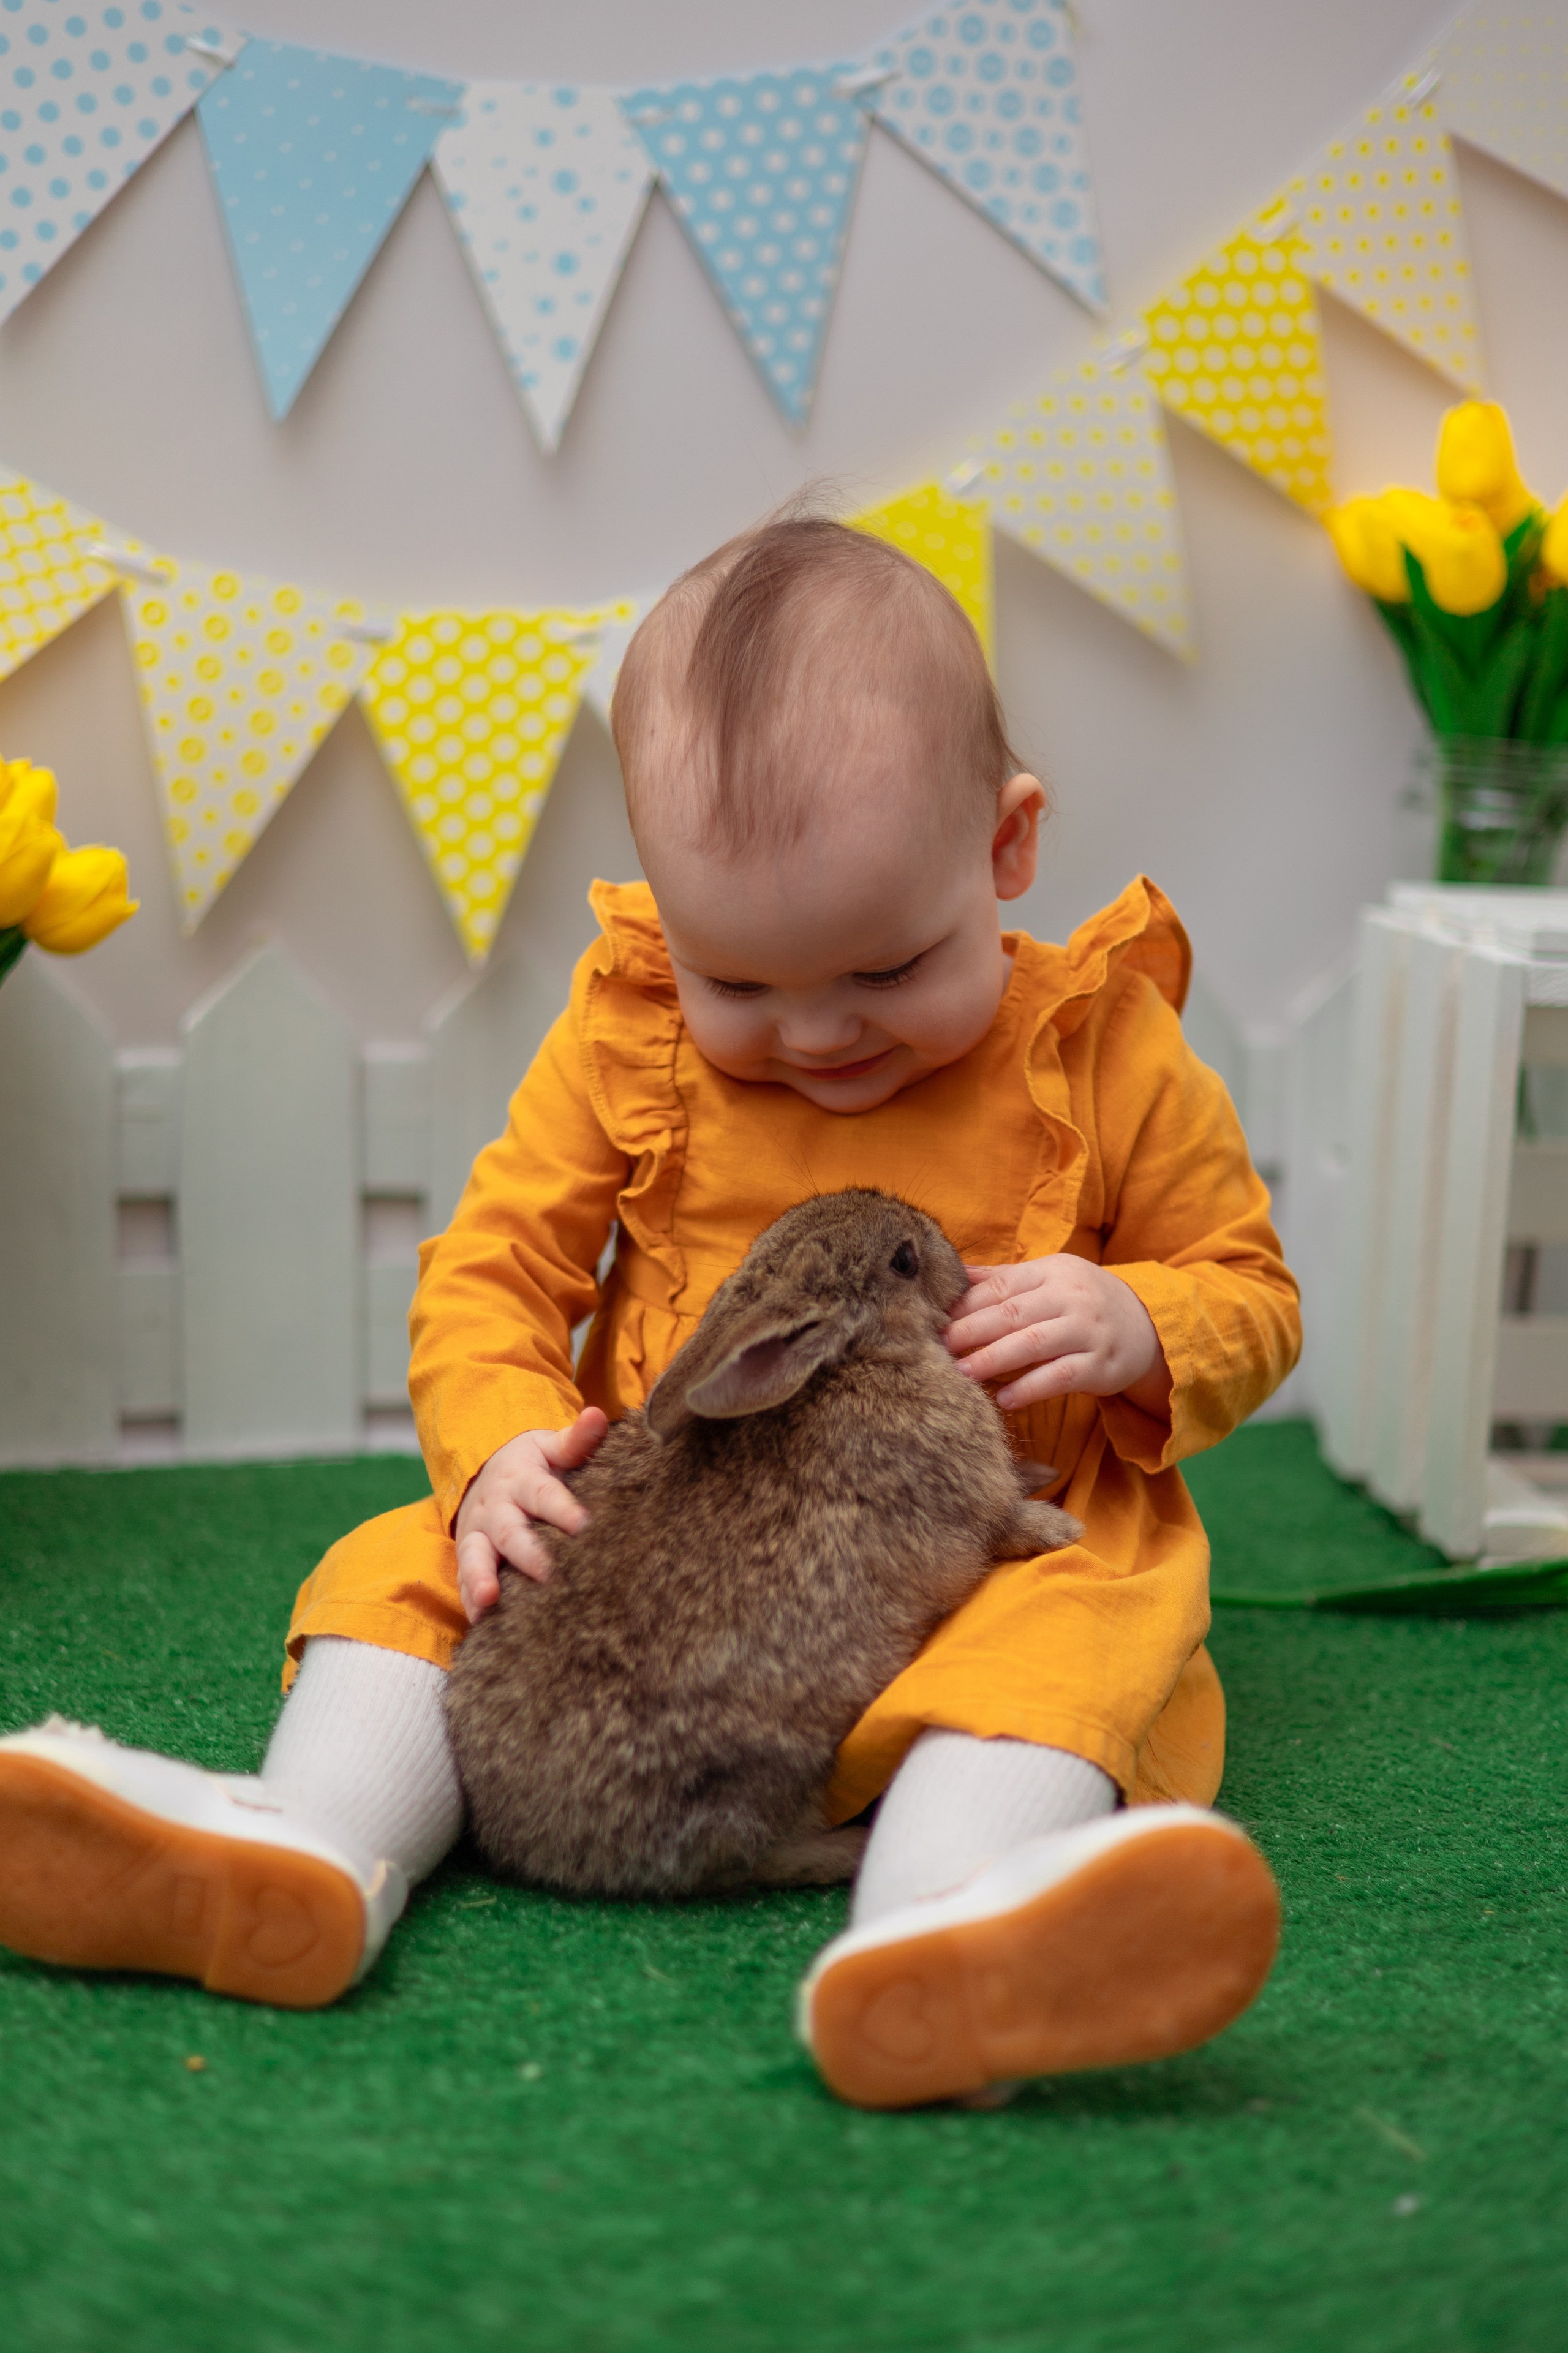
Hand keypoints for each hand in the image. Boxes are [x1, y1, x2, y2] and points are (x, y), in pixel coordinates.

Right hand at [453, 1408, 607, 1622]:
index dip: (562, 1509)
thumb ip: (576, 1439)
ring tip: (488, 1600)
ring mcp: (478, 1535)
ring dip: (480, 1579)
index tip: (584, 1526)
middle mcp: (495, 1508)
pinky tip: (479, 1623)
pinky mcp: (468, 1557)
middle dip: (527, 1554)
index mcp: (521, 1479)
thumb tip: (597, 1415)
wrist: (485, 1471)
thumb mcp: (551, 1446)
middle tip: (550, 1574)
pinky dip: (469, 1601)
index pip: (543, 1494)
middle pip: (509, 1531)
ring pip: (475, 1557)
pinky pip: (464, 1580)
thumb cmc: (533, 1464)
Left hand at [945, 1256, 1168, 1415]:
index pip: (1002, 1287)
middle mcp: (1072, 1298)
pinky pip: (1060, 1377)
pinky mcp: (1101, 1366)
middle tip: (937, 1348)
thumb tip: (954, 1271)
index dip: (966, 1305)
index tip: (934, 1321)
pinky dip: (1029, 1388)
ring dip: (993, 1359)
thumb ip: (1004, 1279)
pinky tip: (1003, 1399)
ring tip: (961, 1374)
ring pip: (1034, 1344)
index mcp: (1053, 1272)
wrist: (1147, 1327)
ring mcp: (1088, 1331)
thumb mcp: (1050, 1279)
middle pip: (1013, 1313)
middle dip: (971, 1331)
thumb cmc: (1083, 1302)